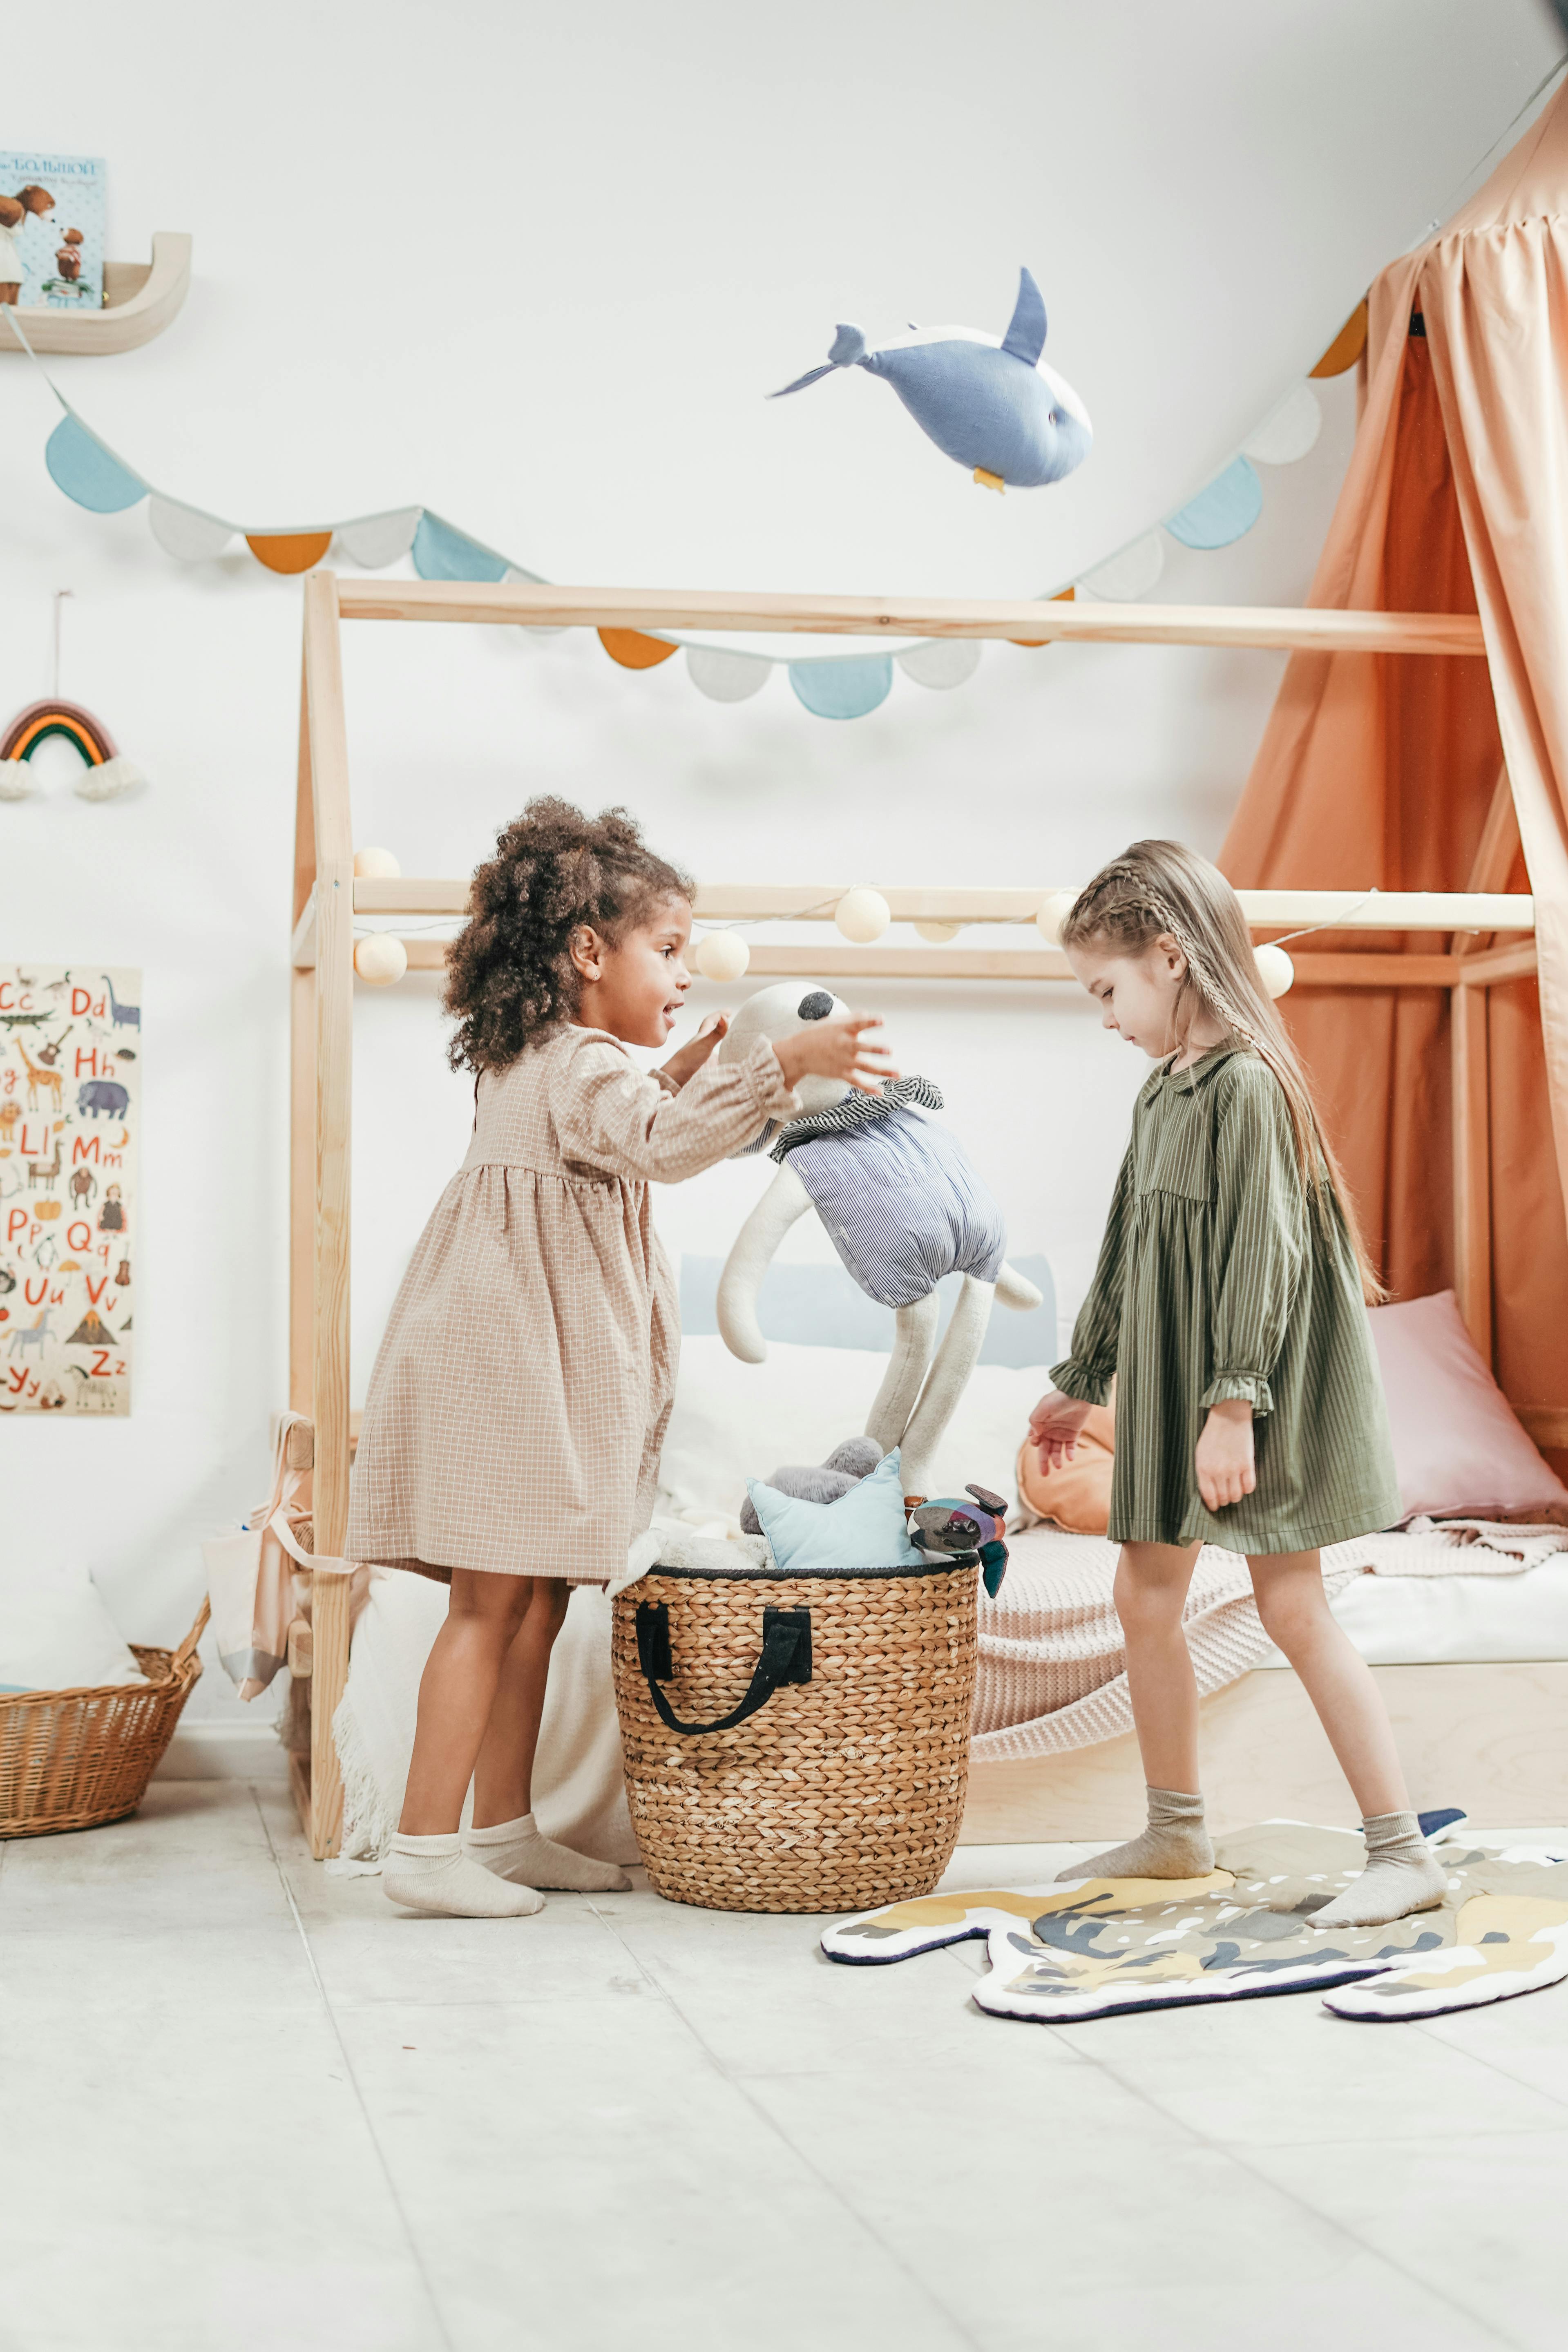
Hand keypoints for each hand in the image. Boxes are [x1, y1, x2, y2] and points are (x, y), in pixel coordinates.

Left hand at [658, 1011, 728, 1088]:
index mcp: (701, 1037)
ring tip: (734, 1041)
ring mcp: (704, 1057)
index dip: (719, 1015)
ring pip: (714, 1046)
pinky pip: (717, 1061)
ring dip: (723, 1043)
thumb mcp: (705, 1043)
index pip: (710, 1021)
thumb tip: (725, 1018)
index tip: (728, 1011)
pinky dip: (724, 1059)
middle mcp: (702, 1045)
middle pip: (711, 1032)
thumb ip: (717, 1033)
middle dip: (720, 1027)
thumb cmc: (689, 1059)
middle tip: (728, 1021)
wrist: (677, 1078)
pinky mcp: (706, 1069)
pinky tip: (729, 1062)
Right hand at [773, 1013, 897, 1097]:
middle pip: (862, 1048)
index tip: (882, 1020)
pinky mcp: (841, 1073)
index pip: (858, 1024)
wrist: (799, 1053)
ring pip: (865, 1067)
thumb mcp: (834, 1022)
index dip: (870, 1021)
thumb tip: (870, 1015)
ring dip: (881, 1071)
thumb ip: (853, 1018)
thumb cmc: (819, 1034)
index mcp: (843, 1030)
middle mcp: (844, 1045)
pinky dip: (868, 1088)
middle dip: (875, 1049)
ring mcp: (843, 1061)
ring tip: (897, 1074)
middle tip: (889, 1050)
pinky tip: (880, 1092)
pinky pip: (857, 1082)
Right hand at [1028, 1390, 1092, 1471]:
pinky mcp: (1073, 1434)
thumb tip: (1033, 1436)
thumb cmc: (1058, 1399)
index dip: (1035, 1444)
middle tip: (1044, 1475)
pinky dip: (1070, 1453)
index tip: (1036, 1442)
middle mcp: (1049, 1431)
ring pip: (1057, 1451)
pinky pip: (1070, 1447)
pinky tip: (1070, 1457)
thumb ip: (1035, 1421)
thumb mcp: (1043, 1407)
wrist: (1078, 1394)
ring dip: (1057, 1459)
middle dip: (1043, 1462)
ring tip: (1059, 1466)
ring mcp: (1061, 1433)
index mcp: (1040, 1425)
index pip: (1035, 1439)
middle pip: (1045, 1450)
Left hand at [1194, 1399, 1255, 1511]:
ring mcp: (1234, 1469)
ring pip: (1237, 1495)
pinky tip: (1244, 1482)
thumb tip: (1208, 1491)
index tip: (1216, 1507)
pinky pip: (1250, 1487)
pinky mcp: (1248, 1465)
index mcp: (1203, 1469)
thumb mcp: (1200, 1454)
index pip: (1209, 1497)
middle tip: (1226, 1497)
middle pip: (1224, 1498)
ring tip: (1235, 1489)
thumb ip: (1203, 1473)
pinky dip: (1247, 1488)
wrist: (1229, 1417)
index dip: (1213, 1505)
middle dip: (1224, 1500)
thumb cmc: (1212, 1435)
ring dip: (1236, 1496)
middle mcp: (1218, 1472)